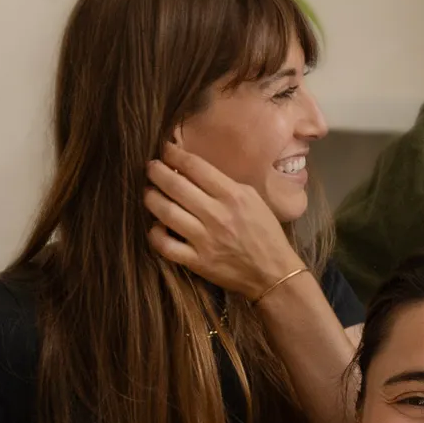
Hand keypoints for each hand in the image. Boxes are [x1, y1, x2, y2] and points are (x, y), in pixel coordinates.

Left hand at [143, 141, 300, 296]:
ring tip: (149, 192)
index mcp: (233, 196)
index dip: (174, 154)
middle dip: (156, 171)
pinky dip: (155, 233)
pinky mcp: (197, 261)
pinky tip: (156, 226)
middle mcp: (217, 215)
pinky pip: (166, 245)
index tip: (166, 149)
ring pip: (166, 212)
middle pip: (176, 186)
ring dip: (151, 198)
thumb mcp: (253, 200)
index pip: (196, 167)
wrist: (274, 273)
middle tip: (151, 167)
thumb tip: (195, 173)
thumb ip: (226, 185)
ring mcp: (205, 240)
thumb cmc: (266, 233)